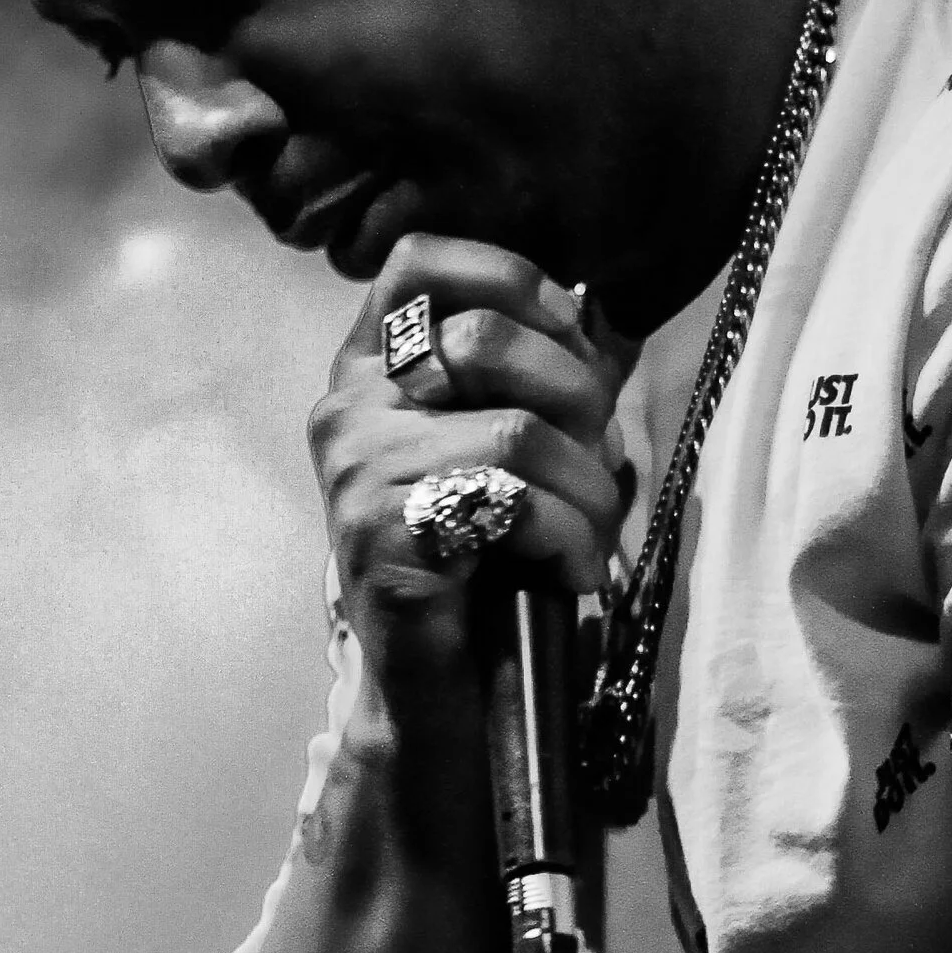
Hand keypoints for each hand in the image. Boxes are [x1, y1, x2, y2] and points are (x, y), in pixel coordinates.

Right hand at [306, 239, 630, 728]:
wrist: (437, 689)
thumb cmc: (482, 561)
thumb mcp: (503, 449)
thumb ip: (535, 380)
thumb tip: (604, 323)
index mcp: (368, 372)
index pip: (417, 262)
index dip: (508, 278)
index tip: (570, 333)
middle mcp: (346, 411)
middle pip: (483, 341)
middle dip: (577, 397)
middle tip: (603, 461)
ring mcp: (356, 475)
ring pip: (514, 432)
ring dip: (588, 487)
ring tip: (595, 530)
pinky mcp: (384, 541)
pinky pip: (511, 503)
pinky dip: (571, 537)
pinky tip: (573, 570)